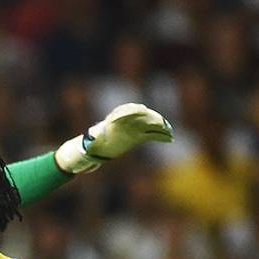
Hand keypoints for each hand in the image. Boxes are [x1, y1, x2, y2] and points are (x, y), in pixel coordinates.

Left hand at [55, 103, 172, 173]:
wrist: (98, 148)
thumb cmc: (94, 143)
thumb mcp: (92, 141)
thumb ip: (93, 139)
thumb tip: (90, 138)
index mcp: (116, 119)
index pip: (128, 110)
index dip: (135, 111)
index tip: (143, 111)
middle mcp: (127, 121)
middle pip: (143, 115)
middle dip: (152, 118)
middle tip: (160, 123)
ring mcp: (135, 128)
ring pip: (150, 124)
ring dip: (160, 126)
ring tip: (168, 131)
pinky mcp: (140, 136)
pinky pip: (152, 134)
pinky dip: (160, 136)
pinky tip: (169, 139)